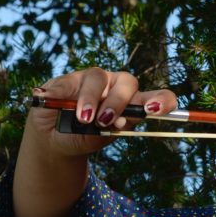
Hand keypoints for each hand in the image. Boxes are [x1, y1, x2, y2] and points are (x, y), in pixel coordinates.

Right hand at [29, 68, 178, 157]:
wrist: (55, 139)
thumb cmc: (84, 137)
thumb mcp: (99, 138)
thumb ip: (110, 130)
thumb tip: (118, 122)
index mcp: (134, 103)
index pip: (159, 97)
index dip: (162, 100)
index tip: (154, 110)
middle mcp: (117, 88)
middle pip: (127, 83)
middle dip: (118, 102)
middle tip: (105, 121)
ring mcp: (95, 80)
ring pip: (98, 77)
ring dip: (91, 98)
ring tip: (84, 118)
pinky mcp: (69, 78)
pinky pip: (68, 81)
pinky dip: (60, 92)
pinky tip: (53, 100)